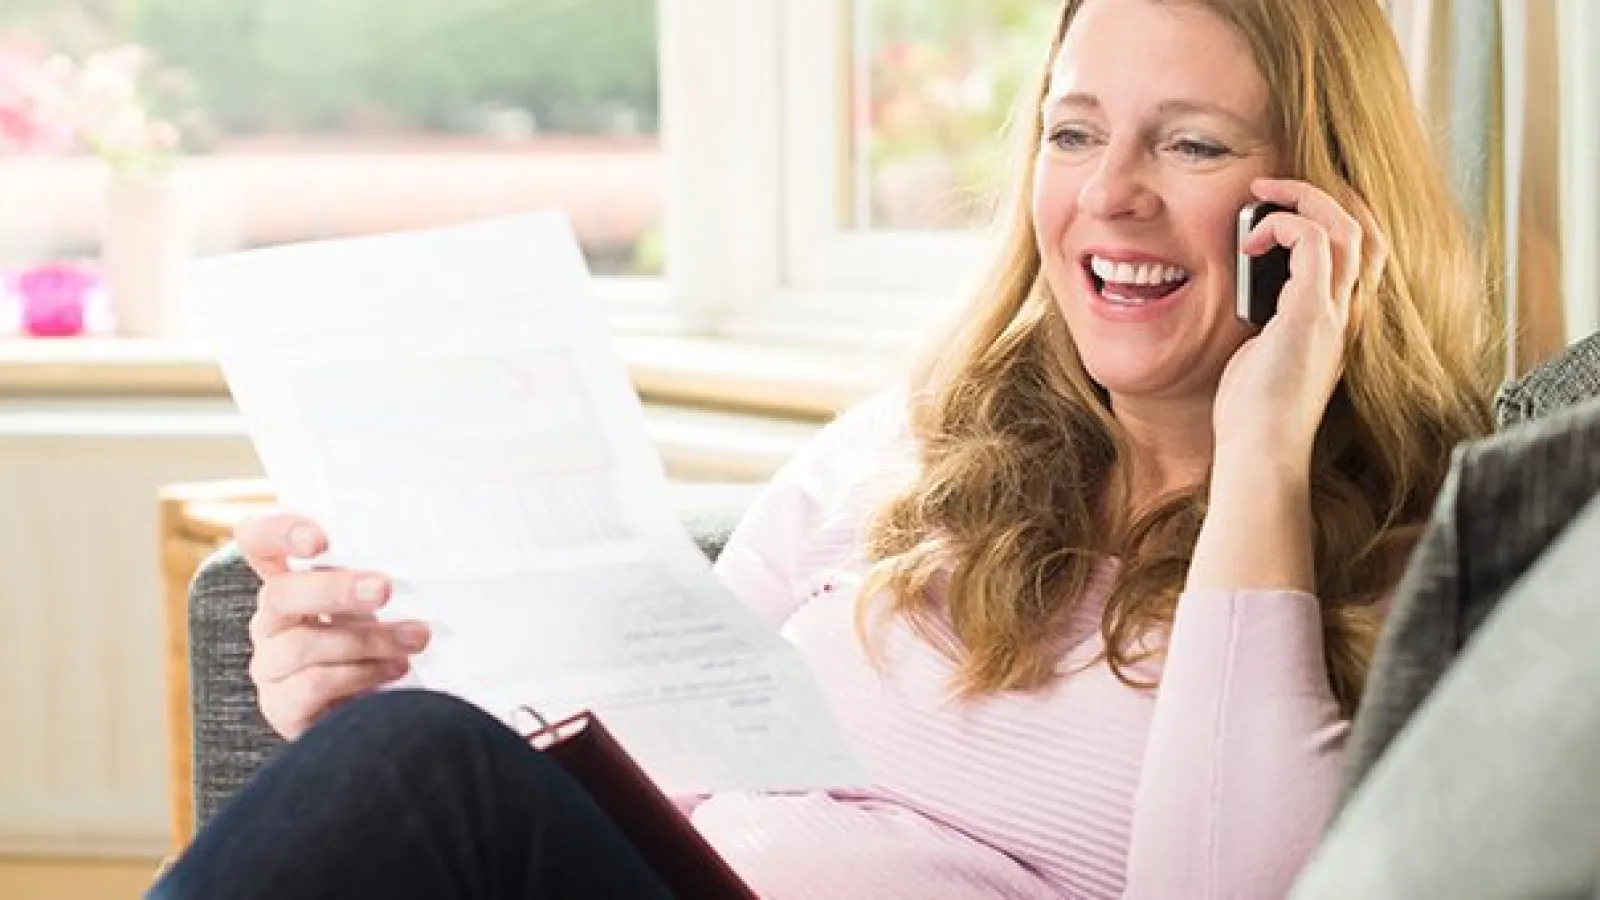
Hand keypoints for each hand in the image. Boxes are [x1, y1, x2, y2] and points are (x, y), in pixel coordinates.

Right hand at [237, 512, 430, 739]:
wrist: (374, 717)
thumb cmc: (376, 645)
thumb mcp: (375, 607)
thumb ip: (376, 583)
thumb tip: (416, 567)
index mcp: (290, 583)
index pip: (257, 540)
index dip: (277, 531)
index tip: (320, 539)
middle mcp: (271, 620)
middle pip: (280, 594)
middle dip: (336, 590)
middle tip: (385, 589)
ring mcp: (270, 665)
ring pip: (303, 643)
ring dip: (368, 639)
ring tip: (414, 638)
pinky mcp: (282, 706)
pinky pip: (313, 684)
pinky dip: (361, 674)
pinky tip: (394, 669)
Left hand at [1212, 178, 1386, 473]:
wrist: (1262, 451)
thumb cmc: (1256, 414)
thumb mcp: (1265, 356)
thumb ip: (1268, 322)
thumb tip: (1247, 295)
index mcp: (1340, 324)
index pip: (1361, 255)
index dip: (1337, 218)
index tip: (1290, 207)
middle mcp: (1349, 315)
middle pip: (1366, 232)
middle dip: (1328, 195)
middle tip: (1278, 186)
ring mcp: (1336, 314)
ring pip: (1348, 227)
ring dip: (1305, 198)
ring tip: (1263, 194)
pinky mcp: (1311, 314)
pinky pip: (1315, 242)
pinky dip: (1284, 225)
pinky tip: (1252, 242)